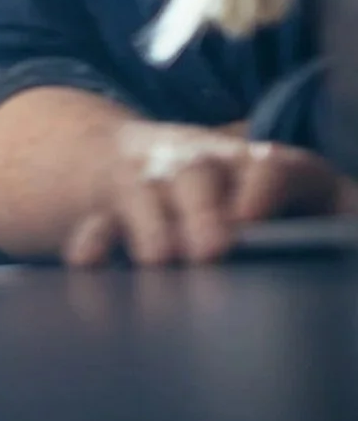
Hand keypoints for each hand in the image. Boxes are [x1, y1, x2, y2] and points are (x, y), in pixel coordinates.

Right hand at [60, 122, 344, 266]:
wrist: (156, 157)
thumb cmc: (252, 195)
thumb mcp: (302, 195)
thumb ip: (338, 213)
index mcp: (263, 165)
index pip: (271, 166)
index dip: (262, 188)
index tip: (252, 219)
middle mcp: (205, 165)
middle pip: (199, 177)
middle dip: (200, 213)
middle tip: (208, 252)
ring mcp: (156, 180)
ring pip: (147, 194)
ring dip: (150, 225)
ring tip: (157, 263)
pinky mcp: (116, 203)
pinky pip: (100, 219)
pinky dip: (93, 238)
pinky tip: (89, 261)